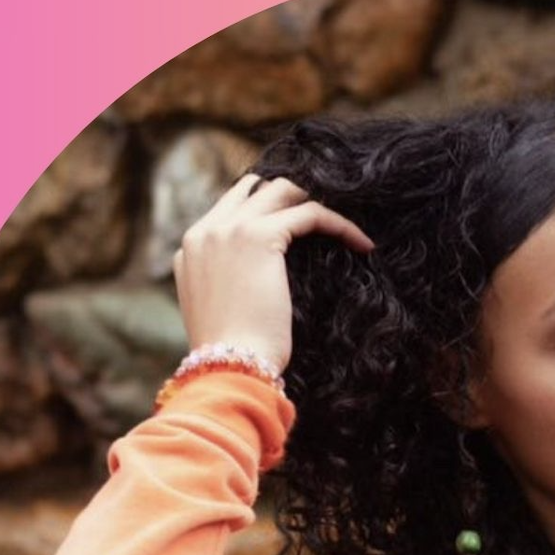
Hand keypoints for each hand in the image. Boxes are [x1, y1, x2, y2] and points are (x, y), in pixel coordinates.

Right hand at [172, 173, 375, 370]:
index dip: (269, 210)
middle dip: (293, 196)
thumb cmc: (233, 354)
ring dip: (317, 201)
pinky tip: (363, 243)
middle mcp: (206, 230)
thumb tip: (260, 281)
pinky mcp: (259, 236)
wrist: (229, 365)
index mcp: (192, 247)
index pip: (233, 207)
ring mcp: (229, 229)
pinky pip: (310, 213)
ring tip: (346, 224)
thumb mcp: (223, 310)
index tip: (302, 226)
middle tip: (327, 217)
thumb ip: (230, 283)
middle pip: (255, 188)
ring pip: (283, 190)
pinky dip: (340, 224)